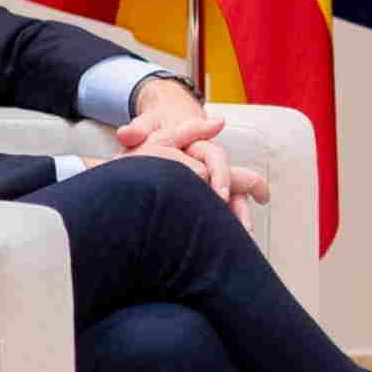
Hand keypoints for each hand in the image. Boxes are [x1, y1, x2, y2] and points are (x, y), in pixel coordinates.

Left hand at [106, 88, 271, 228]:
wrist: (158, 132)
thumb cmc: (154, 129)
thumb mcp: (147, 126)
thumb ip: (138, 129)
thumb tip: (126, 134)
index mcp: (199, 145)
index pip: (216, 158)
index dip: (221, 175)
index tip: (220, 195)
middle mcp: (210, 164)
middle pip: (235, 182)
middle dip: (240, 205)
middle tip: (244, 227)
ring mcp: (211, 181)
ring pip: (234, 200)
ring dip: (240, 220)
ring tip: (245, 240)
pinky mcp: (206, 197)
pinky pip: (222, 212)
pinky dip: (227, 228)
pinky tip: (230, 245)